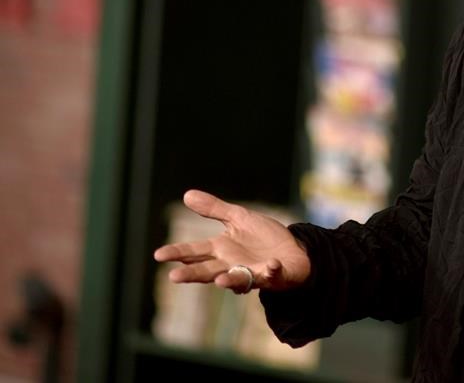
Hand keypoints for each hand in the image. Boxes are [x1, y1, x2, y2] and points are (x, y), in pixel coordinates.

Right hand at [153, 189, 311, 292]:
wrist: (293, 251)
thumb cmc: (263, 238)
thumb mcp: (239, 218)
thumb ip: (214, 210)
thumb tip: (186, 194)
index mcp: (222, 250)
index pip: (195, 252)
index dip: (178, 252)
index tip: (159, 254)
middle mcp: (232, 265)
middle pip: (208, 270)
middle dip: (193, 273)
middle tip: (174, 276)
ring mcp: (252, 273)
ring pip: (237, 279)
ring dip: (230, 280)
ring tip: (219, 280)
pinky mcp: (274, 275)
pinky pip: (272, 274)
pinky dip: (271, 271)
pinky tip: (271, 265)